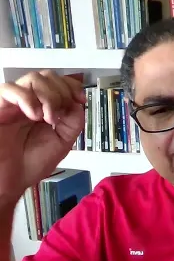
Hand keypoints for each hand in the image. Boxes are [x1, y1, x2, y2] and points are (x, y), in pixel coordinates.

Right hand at [0, 70, 84, 205]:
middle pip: (48, 76)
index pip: (59, 83)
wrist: (6, 183)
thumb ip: (73, 121)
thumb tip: (77, 102)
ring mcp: (12, 103)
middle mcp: (28, 102)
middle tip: (59, 115)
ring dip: (48, 96)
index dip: (72, 86)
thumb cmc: (29, 164)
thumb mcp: (62, 142)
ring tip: (47, 118)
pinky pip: (9, 89)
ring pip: (33, 78)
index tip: (80, 99)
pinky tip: (33, 116)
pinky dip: (27, 98)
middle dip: (61, 92)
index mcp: (44, 108)